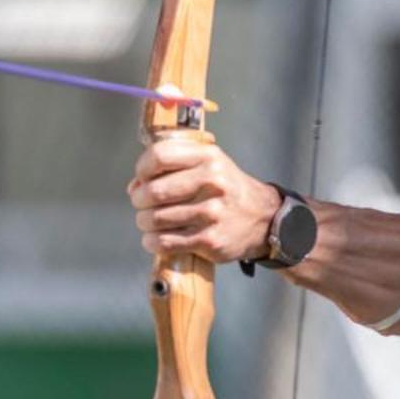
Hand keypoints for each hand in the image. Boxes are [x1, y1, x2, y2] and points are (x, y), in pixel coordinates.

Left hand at [129, 135, 281, 263]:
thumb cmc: (228, 190)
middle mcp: (211, 182)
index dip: (142, 169)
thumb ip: (174, 166)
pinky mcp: (210, 240)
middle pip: (154, 191)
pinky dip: (152, 242)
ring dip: (144, 223)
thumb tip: (135, 186)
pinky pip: (166, 242)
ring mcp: (211, 213)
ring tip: (148, 222)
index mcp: (208, 157)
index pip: (159, 156)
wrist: (264, 218)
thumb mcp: (209, 164)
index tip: (141, 179)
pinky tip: (155, 239)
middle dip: (139, 200)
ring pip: (156, 219)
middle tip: (142, 204)